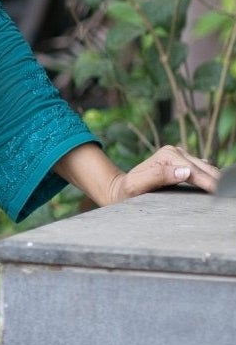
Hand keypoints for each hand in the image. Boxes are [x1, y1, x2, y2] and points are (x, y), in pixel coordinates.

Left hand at [102, 143, 219, 202]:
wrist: (120, 188)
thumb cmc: (127, 190)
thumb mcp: (137, 185)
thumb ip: (159, 176)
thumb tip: (186, 172)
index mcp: (168, 155)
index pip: (194, 171)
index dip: (209, 183)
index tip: (221, 192)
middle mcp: (176, 152)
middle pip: (204, 168)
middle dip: (219, 180)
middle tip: (231, 193)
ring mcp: (181, 156)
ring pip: (206, 168)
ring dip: (218, 178)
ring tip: (229, 189)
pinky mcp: (183, 162)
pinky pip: (202, 169)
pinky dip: (211, 177)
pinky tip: (220, 184)